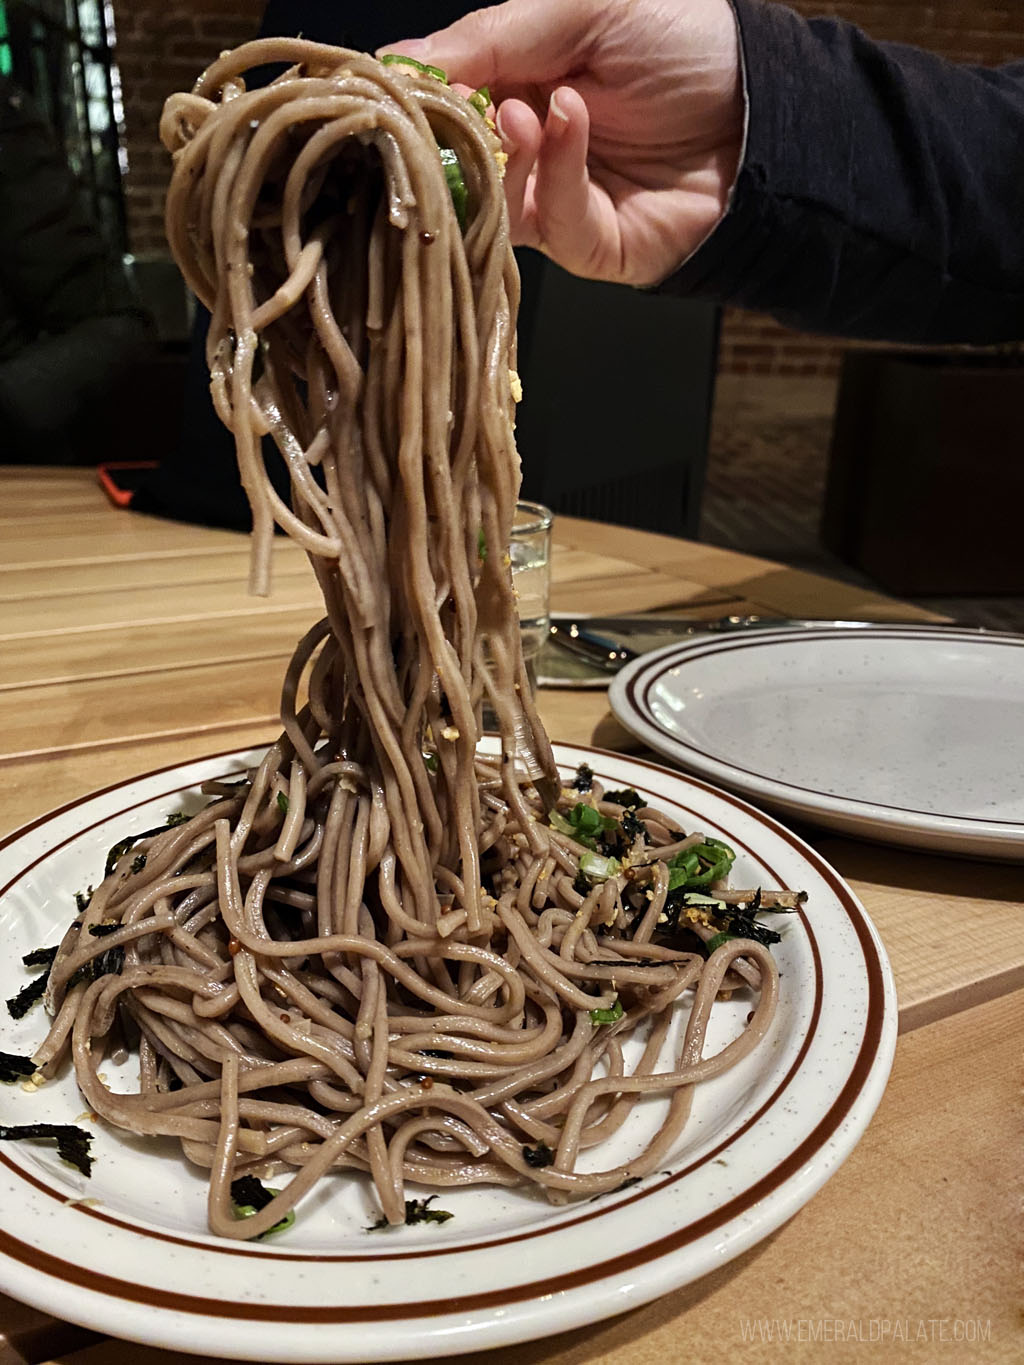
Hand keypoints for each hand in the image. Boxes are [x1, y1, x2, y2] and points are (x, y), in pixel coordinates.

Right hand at [383, 0, 743, 285]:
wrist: (763, 108)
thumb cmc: (684, 45)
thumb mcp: (581, 8)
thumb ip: (492, 35)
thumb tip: (398, 64)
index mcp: (516, 86)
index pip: (442, 101)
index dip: (418, 95)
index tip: (398, 86)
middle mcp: (527, 149)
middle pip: (454, 161)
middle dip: (453, 131)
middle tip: (462, 104)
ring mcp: (555, 202)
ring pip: (490, 203)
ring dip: (502, 153)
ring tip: (527, 110)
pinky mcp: (588, 245)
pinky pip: (551, 224)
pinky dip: (554, 171)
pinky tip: (568, 121)